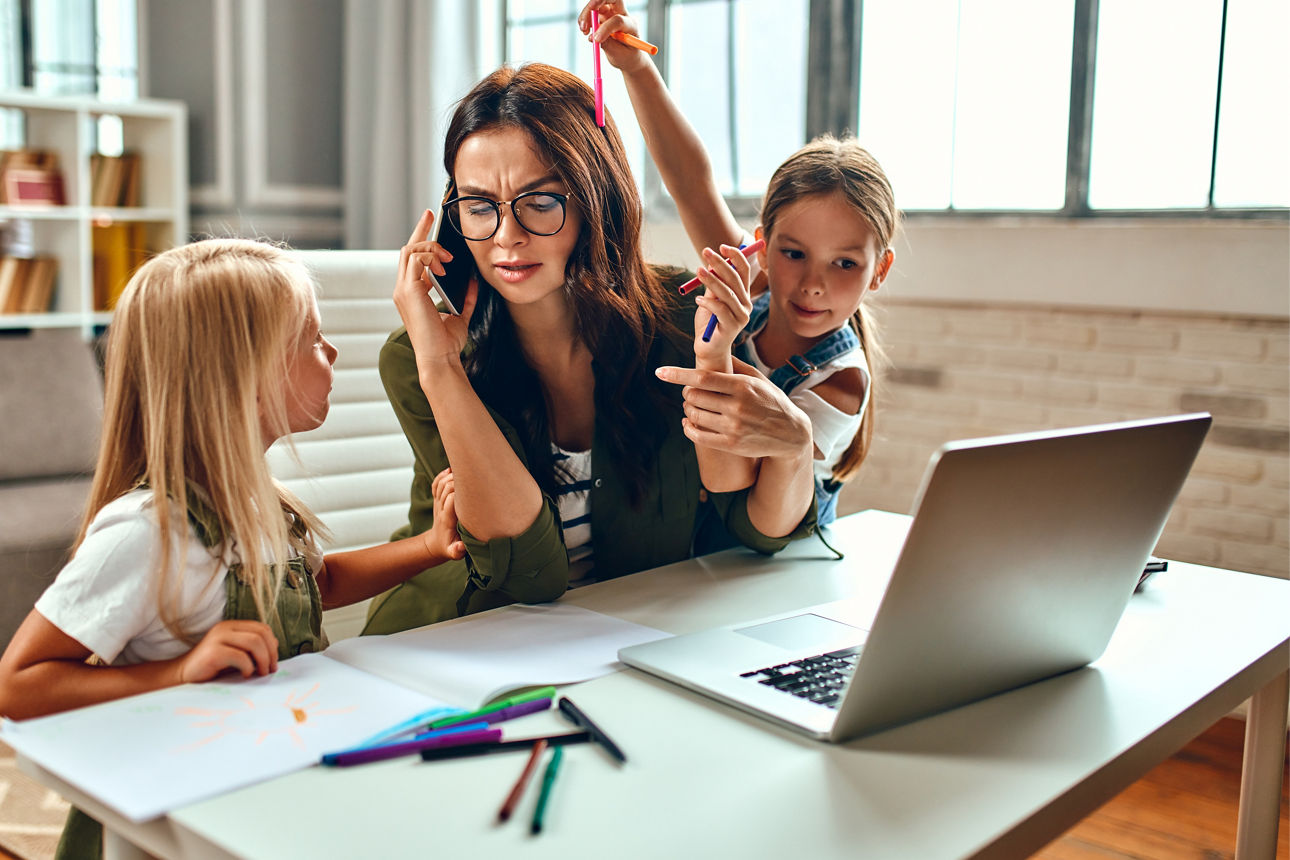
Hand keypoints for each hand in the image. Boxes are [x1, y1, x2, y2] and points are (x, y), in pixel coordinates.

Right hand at [177, 620, 278, 683]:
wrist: (182, 675)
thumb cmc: (212, 667)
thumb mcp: (235, 654)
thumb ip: (252, 648)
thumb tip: (274, 648)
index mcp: (232, 626)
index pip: (262, 628)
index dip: (272, 644)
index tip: (273, 662)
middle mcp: (225, 628)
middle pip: (261, 634)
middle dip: (271, 653)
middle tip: (270, 670)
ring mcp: (218, 638)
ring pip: (254, 642)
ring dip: (263, 660)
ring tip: (261, 672)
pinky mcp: (213, 652)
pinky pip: (240, 656)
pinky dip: (248, 667)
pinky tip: (245, 674)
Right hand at [394, 209, 477, 369]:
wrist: (440, 358)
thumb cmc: (447, 342)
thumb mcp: (460, 314)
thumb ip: (465, 297)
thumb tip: (473, 280)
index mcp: (412, 293)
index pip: (412, 259)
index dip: (420, 238)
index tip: (429, 222)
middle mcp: (403, 289)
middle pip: (407, 249)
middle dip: (420, 229)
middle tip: (431, 214)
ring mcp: (403, 290)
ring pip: (409, 251)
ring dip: (431, 247)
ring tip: (449, 258)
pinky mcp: (408, 291)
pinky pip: (416, 260)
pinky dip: (430, 257)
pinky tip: (444, 267)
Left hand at [424, 467, 466, 560]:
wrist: (436, 544)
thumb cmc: (449, 547)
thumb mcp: (454, 553)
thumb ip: (456, 551)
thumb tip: (460, 547)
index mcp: (447, 519)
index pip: (451, 499)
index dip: (460, 493)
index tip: (474, 492)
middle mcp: (440, 508)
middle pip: (446, 487)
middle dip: (458, 481)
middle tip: (474, 479)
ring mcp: (437, 502)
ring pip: (441, 483)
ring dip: (452, 476)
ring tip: (465, 473)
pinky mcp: (437, 499)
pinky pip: (437, 483)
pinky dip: (442, 475)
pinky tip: (451, 470)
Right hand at [578, 1, 650, 72]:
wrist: (629, 56)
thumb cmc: (627, 56)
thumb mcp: (619, 55)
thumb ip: (608, 45)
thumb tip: (592, 37)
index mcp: (630, 25)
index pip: (618, 20)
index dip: (605, 28)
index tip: (596, 40)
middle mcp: (622, 14)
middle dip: (596, 3)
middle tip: (585, 20)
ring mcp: (612, 13)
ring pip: (598, 4)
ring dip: (587, 14)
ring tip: (583, 30)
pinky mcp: (603, 16)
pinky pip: (592, 11)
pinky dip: (585, 19)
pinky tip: (584, 30)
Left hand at [656, 357, 812, 461]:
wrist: (790, 434)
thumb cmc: (771, 401)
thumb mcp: (759, 379)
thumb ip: (736, 366)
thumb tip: (714, 351)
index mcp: (742, 386)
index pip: (702, 378)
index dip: (678, 374)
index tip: (660, 372)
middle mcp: (738, 406)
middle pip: (694, 396)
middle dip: (687, 392)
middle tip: (690, 392)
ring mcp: (734, 427)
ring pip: (693, 415)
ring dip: (688, 409)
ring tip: (692, 406)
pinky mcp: (731, 445)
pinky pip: (697, 436)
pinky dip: (688, 428)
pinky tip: (688, 422)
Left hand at [692, 243, 753, 366]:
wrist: (707, 348)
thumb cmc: (708, 323)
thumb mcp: (709, 300)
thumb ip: (713, 285)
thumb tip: (711, 263)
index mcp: (742, 295)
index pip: (743, 271)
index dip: (735, 256)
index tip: (721, 246)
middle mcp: (746, 304)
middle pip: (735, 279)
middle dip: (720, 263)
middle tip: (706, 252)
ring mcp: (741, 316)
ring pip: (727, 293)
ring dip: (712, 280)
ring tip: (698, 271)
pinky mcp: (732, 327)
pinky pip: (720, 309)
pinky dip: (708, 303)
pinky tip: (698, 300)